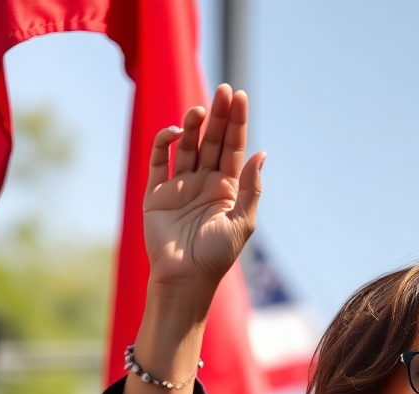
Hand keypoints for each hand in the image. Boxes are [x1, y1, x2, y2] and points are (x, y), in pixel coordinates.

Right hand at [144, 84, 264, 302]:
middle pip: (212, 141)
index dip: (236, 123)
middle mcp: (204, 183)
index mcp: (227, 189)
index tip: (239, 96)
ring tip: (200, 110)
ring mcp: (180, 186)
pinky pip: (159, 161)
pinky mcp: (156, 192)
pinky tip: (176, 133)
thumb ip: (251, 188)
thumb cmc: (217, 256)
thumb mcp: (242, 223)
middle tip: (223, 90)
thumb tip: (262, 152)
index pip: (233, 149)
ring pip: (187, 147)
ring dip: (193, 126)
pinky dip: (164, 143)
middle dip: (218, 116)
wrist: (185, 278)